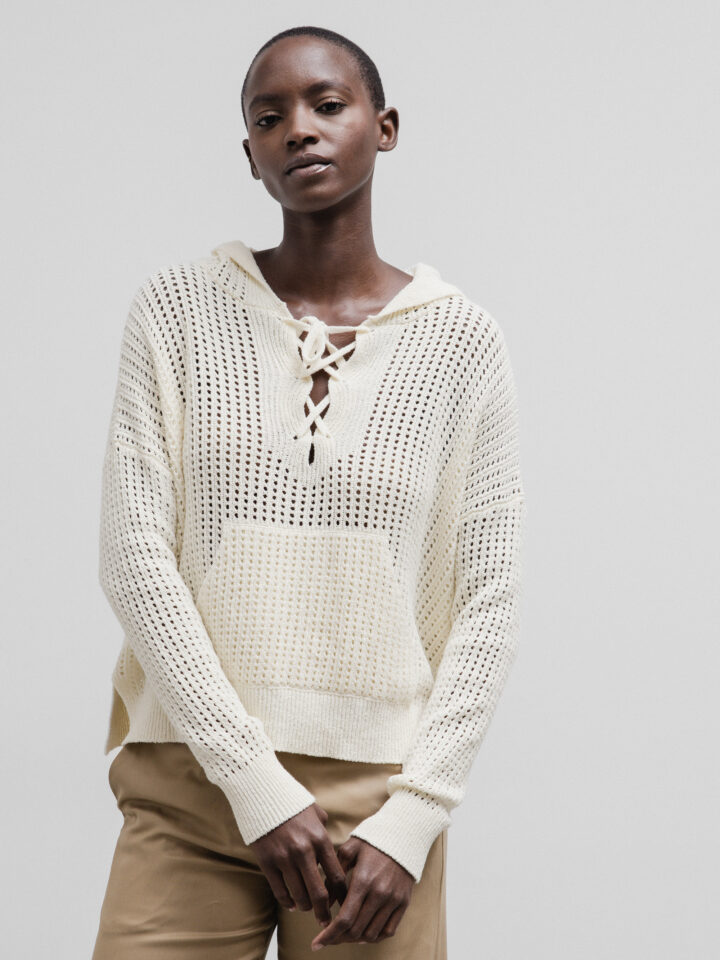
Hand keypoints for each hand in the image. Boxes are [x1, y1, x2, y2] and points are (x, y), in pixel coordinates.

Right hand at [249, 803, 347, 926]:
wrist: (262, 793)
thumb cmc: (292, 803)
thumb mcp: (316, 813)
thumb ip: (325, 832)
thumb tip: (330, 850)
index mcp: (320, 838)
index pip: (336, 875)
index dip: (341, 895)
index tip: (342, 904)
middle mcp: (304, 851)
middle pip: (319, 893)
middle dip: (324, 912)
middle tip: (326, 920)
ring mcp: (284, 858)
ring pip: (299, 896)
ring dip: (305, 907)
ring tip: (307, 908)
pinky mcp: (267, 862)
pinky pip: (280, 891)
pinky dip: (287, 902)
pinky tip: (291, 903)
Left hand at [310, 836, 413, 949]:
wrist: (404, 835)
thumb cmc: (372, 840)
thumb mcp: (349, 849)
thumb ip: (333, 875)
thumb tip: (325, 902)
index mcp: (363, 881)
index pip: (344, 919)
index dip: (328, 935)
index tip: (316, 944)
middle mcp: (380, 894)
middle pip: (356, 930)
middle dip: (338, 938)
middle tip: (328, 937)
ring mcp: (393, 900)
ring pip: (371, 934)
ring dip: (355, 939)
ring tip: (344, 934)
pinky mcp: (403, 902)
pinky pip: (388, 931)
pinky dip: (374, 937)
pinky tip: (363, 933)